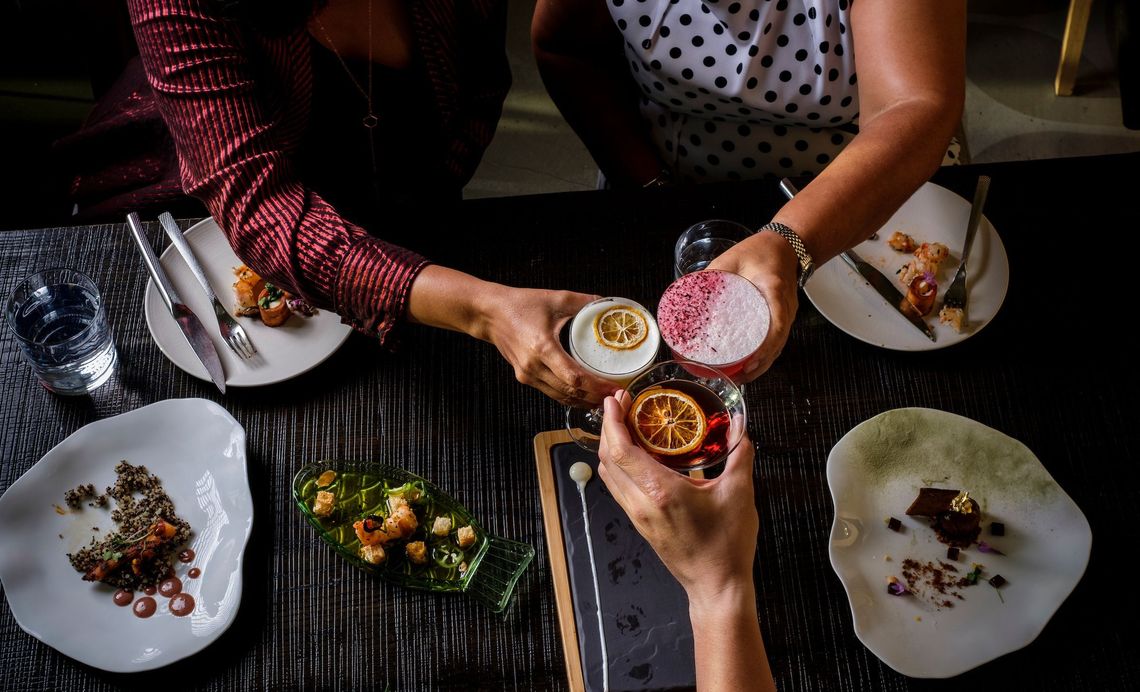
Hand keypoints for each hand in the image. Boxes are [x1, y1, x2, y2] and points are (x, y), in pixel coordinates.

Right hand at [477, 285, 614, 405]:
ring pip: (561, 397)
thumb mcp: (555, 298)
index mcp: (543, 347)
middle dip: (595, 397)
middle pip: (570, 393)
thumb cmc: (519, 305)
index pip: (575, 378)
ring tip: (603, 398)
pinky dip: (569, 397)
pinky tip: (583, 395)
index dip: (596, 386)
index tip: (613, 387)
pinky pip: (552, 393)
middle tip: (615, 396)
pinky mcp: (525, 377)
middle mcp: (534, 366)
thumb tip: (607, 305)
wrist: (490, 314)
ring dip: (583, 401)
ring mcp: (527, 375)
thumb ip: (584, 302)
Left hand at [596, 390, 757, 604]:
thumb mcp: (739, 493)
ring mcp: (637, 515)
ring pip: (609, 474)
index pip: (621, 450)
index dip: (613, 422)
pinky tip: (635, 455)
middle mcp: (641, 502)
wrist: (716, 585)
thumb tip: (740, 426)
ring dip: (611, 446)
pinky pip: (618, 488)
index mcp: (661, 491)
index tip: (615, 400)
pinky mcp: (640, 523)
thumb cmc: (727, 545)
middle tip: (621, 405)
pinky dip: (619, 465)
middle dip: (609, 427)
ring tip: (626, 425)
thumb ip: (739, 454)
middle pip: (608, 458)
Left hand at [707, 230, 799, 382]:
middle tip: (736, 377)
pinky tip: (749, 364)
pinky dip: (764, 356)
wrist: (783, 246)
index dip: (765, 348)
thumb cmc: (760, 251)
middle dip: (759, 366)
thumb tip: (688, 294)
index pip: (776, 325)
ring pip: (777, 347)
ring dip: (761, 365)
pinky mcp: (782, 318)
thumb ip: (712, 275)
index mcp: (774, 291)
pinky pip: (776, 341)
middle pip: (777, 345)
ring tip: (739, 377)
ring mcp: (787, 314)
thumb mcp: (731, 258)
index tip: (749, 363)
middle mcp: (785, 307)